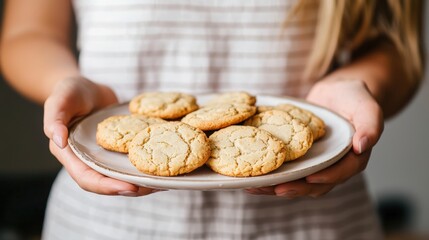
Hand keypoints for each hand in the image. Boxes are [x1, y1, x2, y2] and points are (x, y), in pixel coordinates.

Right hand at [44, 77, 157, 195]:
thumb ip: (55, 118)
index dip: (107, 186)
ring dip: (138, 183)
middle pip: (106, 183)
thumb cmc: (70, 91)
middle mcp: (86, 160)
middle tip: (151, 188)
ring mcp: (102, 157)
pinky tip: (160, 167)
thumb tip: (59, 140)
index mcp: (69, 154)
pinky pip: (127, 163)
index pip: (86, 178)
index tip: (129, 188)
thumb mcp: (60, 99)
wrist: (87, 87)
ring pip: (118, 176)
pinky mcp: (116, 151)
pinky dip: (142, 167)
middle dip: (127, 188)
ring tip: (160, 183)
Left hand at [245, 78, 383, 197]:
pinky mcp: (299, 159)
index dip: (325, 178)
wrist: (338, 93)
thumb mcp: (368, 108)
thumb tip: (362, 146)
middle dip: (294, 188)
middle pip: (314, 185)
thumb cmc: (355, 99)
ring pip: (296, 181)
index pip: (340, 173)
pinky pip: (285, 170)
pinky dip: (269, 174)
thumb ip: (370, 126)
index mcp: (352, 160)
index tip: (309, 179)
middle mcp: (332, 167)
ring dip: (276, 186)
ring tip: (254, 187)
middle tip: (274, 189)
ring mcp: (314, 164)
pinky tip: (250, 176)